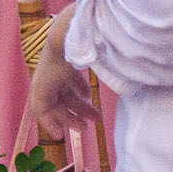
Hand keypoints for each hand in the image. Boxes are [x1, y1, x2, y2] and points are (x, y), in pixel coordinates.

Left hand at [29, 13, 99, 139]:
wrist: (73, 37)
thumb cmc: (94, 43)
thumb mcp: (104, 56)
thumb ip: (111, 65)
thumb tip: (132, 70)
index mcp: (66, 59)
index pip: (69, 77)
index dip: (79, 88)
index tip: (90, 98)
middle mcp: (54, 69)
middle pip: (64, 93)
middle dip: (80, 108)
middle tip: (95, 121)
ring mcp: (45, 78)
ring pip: (55, 104)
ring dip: (69, 118)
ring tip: (85, 128)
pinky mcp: (40, 87)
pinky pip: (41, 109)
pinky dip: (49, 123)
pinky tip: (59, 134)